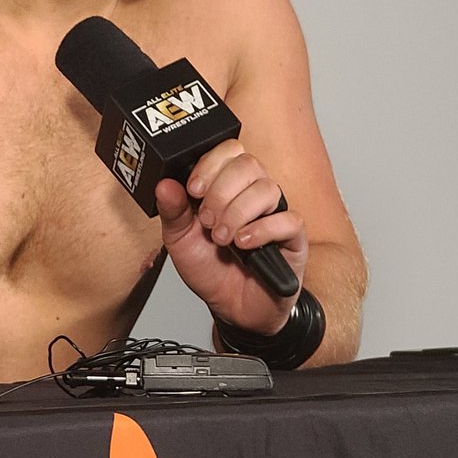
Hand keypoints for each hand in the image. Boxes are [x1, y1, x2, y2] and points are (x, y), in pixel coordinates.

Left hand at [155, 140, 307, 334]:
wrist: (230, 306)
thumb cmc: (209, 268)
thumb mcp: (180, 239)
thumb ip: (172, 211)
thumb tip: (164, 184)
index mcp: (226, 185)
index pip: (228, 151)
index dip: (210, 165)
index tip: (193, 190)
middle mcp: (252, 193)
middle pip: (248, 164)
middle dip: (221, 192)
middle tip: (207, 221)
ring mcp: (275, 213)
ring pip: (267, 189)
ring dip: (237, 213)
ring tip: (222, 238)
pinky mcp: (293, 238)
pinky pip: (287, 220)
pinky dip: (261, 231)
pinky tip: (242, 244)